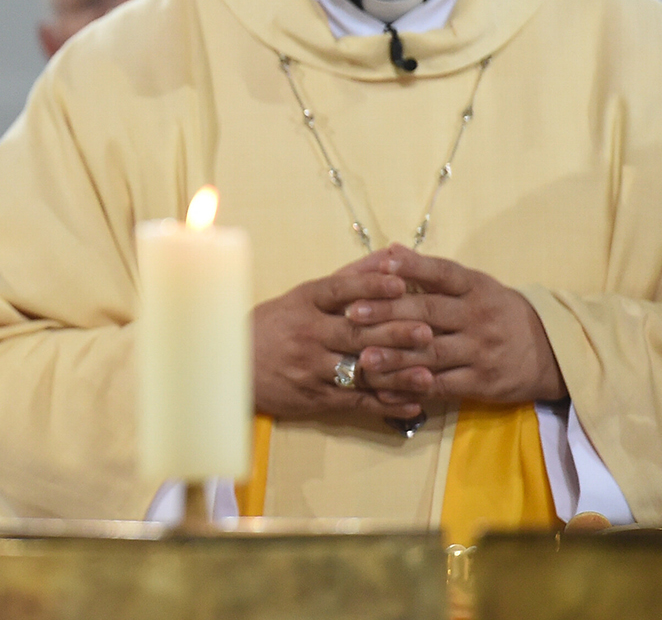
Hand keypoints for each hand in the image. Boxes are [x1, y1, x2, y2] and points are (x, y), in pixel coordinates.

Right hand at [253, 251, 433, 419]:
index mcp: (304, 303)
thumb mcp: (303, 297)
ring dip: (396, 375)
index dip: (370, 287)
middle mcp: (307, 334)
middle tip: (426, 331)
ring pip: (360, 371)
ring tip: (428, 375)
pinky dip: (386, 405)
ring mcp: (311, 368)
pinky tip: (413, 404)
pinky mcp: (316, 397)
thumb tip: (391, 256)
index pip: (339, 290)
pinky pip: (356, 401)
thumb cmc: (274, 326)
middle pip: (355, 333)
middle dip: (393, 333)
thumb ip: (350, 278)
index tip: (400, 283)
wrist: (233, 365)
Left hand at [347, 245, 566, 405]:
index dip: (413, 268)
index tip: (382, 265)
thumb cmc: (498, 312)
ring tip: (362, 357)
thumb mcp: (474, 286)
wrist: (550, 351)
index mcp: (476, 288)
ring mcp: (481, 351)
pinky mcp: (482, 382)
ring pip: (432, 353)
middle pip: (429, 313)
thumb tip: (389, 251)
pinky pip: (442, 386)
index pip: (443, 274)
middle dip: (389, 313)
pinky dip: (412, 387)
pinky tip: (386, 387)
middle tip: (353, 313)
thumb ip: (432, 273)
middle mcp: (478, 317)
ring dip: (395, 356)